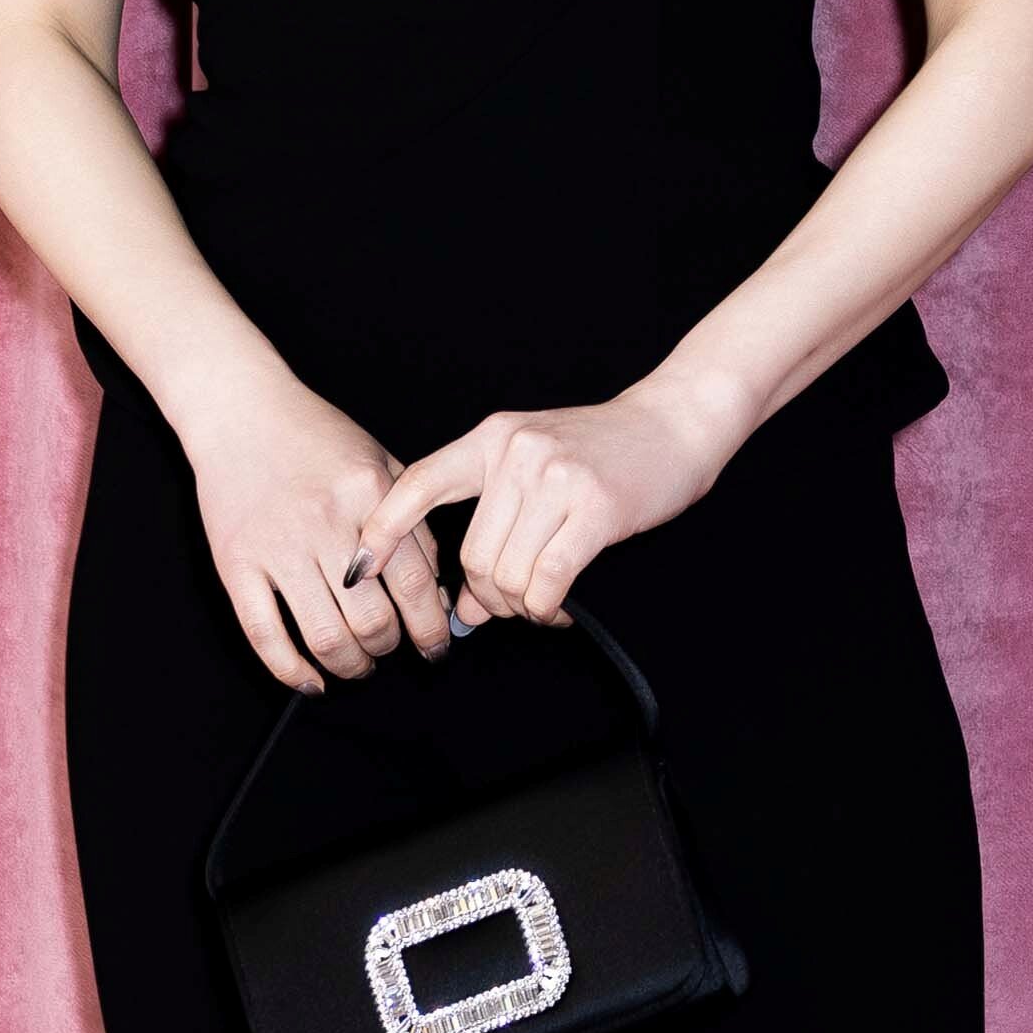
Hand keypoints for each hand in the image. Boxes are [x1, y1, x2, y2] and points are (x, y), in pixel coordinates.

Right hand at [182, 366, 466, 695]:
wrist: (240, 410)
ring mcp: (276, 546)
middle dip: (388, 649)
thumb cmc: (316, 435)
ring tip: (356, 664)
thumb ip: (413, 523)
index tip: (435, 647)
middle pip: (372, 620)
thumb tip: (437, 593)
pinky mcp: (235, 563)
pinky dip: (290, 670)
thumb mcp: (381, 463)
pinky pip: (265, 634)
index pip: (415, 584)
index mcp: (369, 496)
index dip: (431, 629)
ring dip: (349, 665)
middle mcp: (325, 524)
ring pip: (325, 636)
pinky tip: (311, 681)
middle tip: (389, 651)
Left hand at [351, 382, 729, 630]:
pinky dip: (545, 606)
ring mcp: (554, 477)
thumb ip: (495, 525)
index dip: (382, 530)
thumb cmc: (604, 452)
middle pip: (471, 555)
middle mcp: (516, 452)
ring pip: (505, 574)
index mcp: (493, 438)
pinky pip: (546, 580)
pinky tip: (556, 605)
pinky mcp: (593, 508)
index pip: (420, 484)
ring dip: (519, 604)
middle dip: (486, 596)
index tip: (357, 567)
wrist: (676, 424)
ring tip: (539, 600)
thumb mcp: (536, 470)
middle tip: (511, 604)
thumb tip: (463, 608)